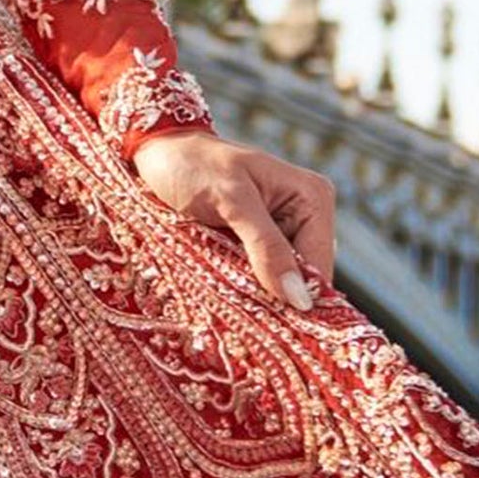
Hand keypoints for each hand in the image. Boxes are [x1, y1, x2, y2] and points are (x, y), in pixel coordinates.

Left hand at [123, 131, 335, 309]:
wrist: (159, 151)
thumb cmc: (193, 165)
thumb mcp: (232, 201)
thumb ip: (266, 246)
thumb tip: (299, 297)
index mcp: (312, 198)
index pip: (320, 265)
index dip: (299, 298)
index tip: (272, 326)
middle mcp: (305, 216)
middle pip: (303, 278)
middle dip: (276, 299)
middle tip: (242, 315)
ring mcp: (282, 233)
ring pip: (280, 283)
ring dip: (257, 296)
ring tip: (228, 301)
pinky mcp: (258, 245)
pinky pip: (259, 277)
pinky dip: (243, 288)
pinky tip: (224, 292)